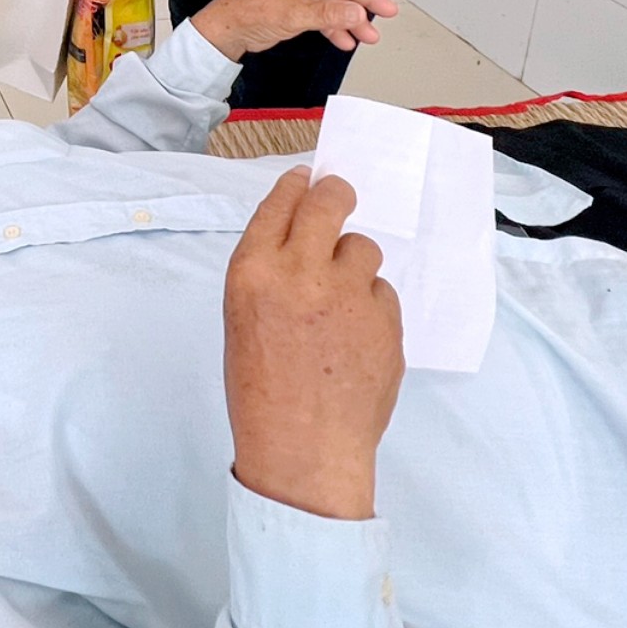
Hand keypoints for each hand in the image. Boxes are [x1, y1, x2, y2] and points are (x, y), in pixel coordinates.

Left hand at [195, 0, 397, 58]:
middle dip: (365, 1)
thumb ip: (327, 13)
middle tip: (387, 12)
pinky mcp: (295, 14)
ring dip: (353, 20)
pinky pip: (323, 19)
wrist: (226, 30)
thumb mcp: (293, 14)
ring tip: (370, 36)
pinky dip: (335, 29)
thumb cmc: (250, 12)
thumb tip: (358, 12)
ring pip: (334, 6)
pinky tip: (346, 42)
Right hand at [225, 166, 403, 519]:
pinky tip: (356, 339)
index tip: (308, 178)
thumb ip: (269, 273)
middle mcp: (301, 272)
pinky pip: (383, 292)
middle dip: (336, 194)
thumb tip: (300, 238)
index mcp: (253, 272)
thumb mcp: (241, 319)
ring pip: (363, 248)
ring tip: (341, 305)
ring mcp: (349, 294)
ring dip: (354, 265)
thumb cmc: (260, 391)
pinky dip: (372, 307)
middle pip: (330, 201)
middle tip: (340, 197)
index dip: (297, 185)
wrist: (303, 449)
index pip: (281, 202)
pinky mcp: (386, 319)